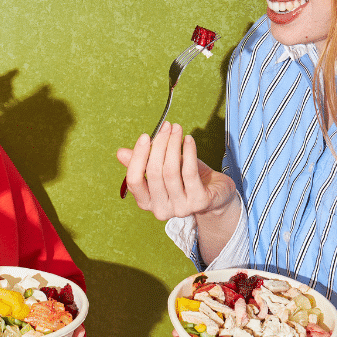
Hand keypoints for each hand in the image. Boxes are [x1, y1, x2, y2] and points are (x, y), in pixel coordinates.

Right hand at [117, 122, 235, 220]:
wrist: (215, 193)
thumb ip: (142, 162)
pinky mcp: (199, 202)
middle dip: (159, 145)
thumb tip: (121, 153)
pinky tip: (189, 140)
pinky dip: (188, 152)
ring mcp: (180, 208)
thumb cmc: (185, 179)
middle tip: (166, 127)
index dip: (138, 157)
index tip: (145, 136)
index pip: (134, 180)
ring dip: (173, 145)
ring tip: (177, 129)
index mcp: (146, 202)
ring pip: (171, 171)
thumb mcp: (161, 168)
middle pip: (154, 173)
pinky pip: (189, 172)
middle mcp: (161, 209)